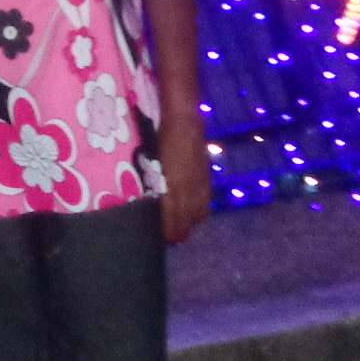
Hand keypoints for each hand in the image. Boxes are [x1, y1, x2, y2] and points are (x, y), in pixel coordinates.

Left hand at [157, 116, 211, 244]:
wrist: (184, 121)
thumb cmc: (162, 138)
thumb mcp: (153, 162)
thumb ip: (155, 183)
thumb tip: (152, 200)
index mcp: (172, 186)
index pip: (171, 216)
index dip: (168, 229)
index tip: (164, 239)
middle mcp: (188, 189)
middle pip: (186, 220)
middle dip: (179, 231)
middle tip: (172, 239)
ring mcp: (200, 185)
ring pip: (198, 214)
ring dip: (190, 223)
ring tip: (183, 230)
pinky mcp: (207, 179)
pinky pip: (206, 203)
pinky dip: (200, 212)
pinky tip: (196, 216)